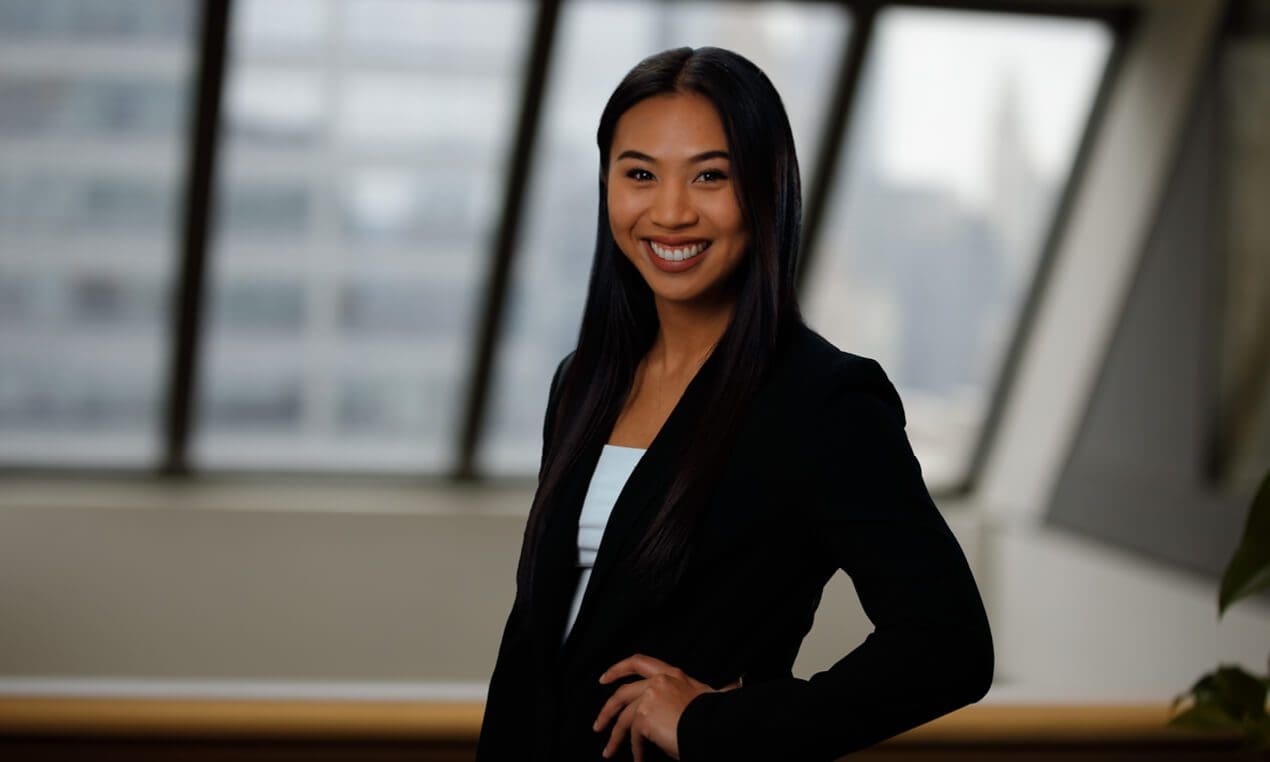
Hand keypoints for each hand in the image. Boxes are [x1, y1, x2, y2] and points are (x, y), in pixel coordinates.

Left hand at [593, 653, 740, 759]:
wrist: (718, 726)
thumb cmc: (717, 714)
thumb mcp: (711, 695)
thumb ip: (710, 690)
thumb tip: (735, 682)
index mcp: (672, 674)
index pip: (639, 662)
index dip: (618, 668)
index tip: (604, 679)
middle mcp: (658, 681)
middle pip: (621, 693)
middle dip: (607, 710)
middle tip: (598, 724)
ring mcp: (649, 697)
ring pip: (623, 718)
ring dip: (615, 737)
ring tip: (609, 752)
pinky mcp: (644, 716)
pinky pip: (634, 736)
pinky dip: (635, 750)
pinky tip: (639, 760)